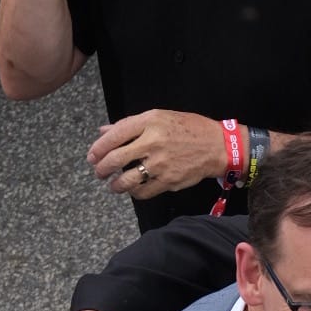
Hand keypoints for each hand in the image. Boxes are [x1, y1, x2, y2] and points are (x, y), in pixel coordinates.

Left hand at [88, 110, 228, 199]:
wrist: (218, 146)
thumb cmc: (189, 129)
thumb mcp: (160, 117)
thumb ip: (131, 125)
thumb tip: (105, 131)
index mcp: (149, 122)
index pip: (114, 135)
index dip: (98, 148)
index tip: (92, 156)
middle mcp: (153, 142)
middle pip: (116, 159)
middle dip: (102, 168)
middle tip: (99, 172)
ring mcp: (161, 164)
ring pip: (128, 179)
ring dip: (116, 185)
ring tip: (114, 186)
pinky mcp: (170, 181)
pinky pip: (145, 191)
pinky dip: (135, 193)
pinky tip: (133, 191)